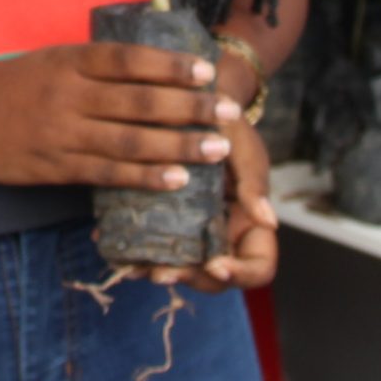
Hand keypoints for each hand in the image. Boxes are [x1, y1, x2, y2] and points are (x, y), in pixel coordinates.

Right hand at [0, 42, 237, 189]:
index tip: (207, 71)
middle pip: (138, 101)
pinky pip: (106, 174)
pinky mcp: (53, 167)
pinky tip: (175, 181)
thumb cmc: (6, 86)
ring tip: (216, 150)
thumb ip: (92, 66)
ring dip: (178, 146)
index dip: (170, 65)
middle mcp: (67, 95)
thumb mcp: (47, 60)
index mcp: (67, 61)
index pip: (128, 60)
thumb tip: (149, 65)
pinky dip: (144, 177)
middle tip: (228, 112)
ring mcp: (60, 133)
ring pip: (129, 141)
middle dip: (189, 108)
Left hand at [148, 116, 279, 292]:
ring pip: (178, 267)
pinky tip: (111, 247)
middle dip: (188, 277)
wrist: (192, 102)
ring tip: (131, 267)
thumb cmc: (228, 127)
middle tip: (161, 273)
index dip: (240, 274)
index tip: (216, 265)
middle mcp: (222, 236)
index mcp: (251, 226)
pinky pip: (151, 246)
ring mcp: (191, 233)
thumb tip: (269, 221)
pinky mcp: (162, 222)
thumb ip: (254, 184)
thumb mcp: (244, 150)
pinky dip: (133, 251)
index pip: (257, 268)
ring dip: (155, 272)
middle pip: (212, 277)